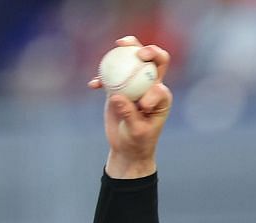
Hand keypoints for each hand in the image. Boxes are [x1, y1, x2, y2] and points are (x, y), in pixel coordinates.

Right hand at [91, 38, 171, 178]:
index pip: (160, 87)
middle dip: (152, 52)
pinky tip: (94, 84)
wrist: (126, 147)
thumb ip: (129, 114)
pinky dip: (102, 76)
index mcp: (161, 98)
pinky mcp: (120, 86)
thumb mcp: (136, 132)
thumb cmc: (137, 142)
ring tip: (119, 44)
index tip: (142, 106)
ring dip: (128, 48)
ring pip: (134, 60)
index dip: (152, 90)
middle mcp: (151, 86)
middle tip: (139, 53)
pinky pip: (111, 75)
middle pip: (156, 62)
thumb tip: (116, 96)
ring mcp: (136, 83)